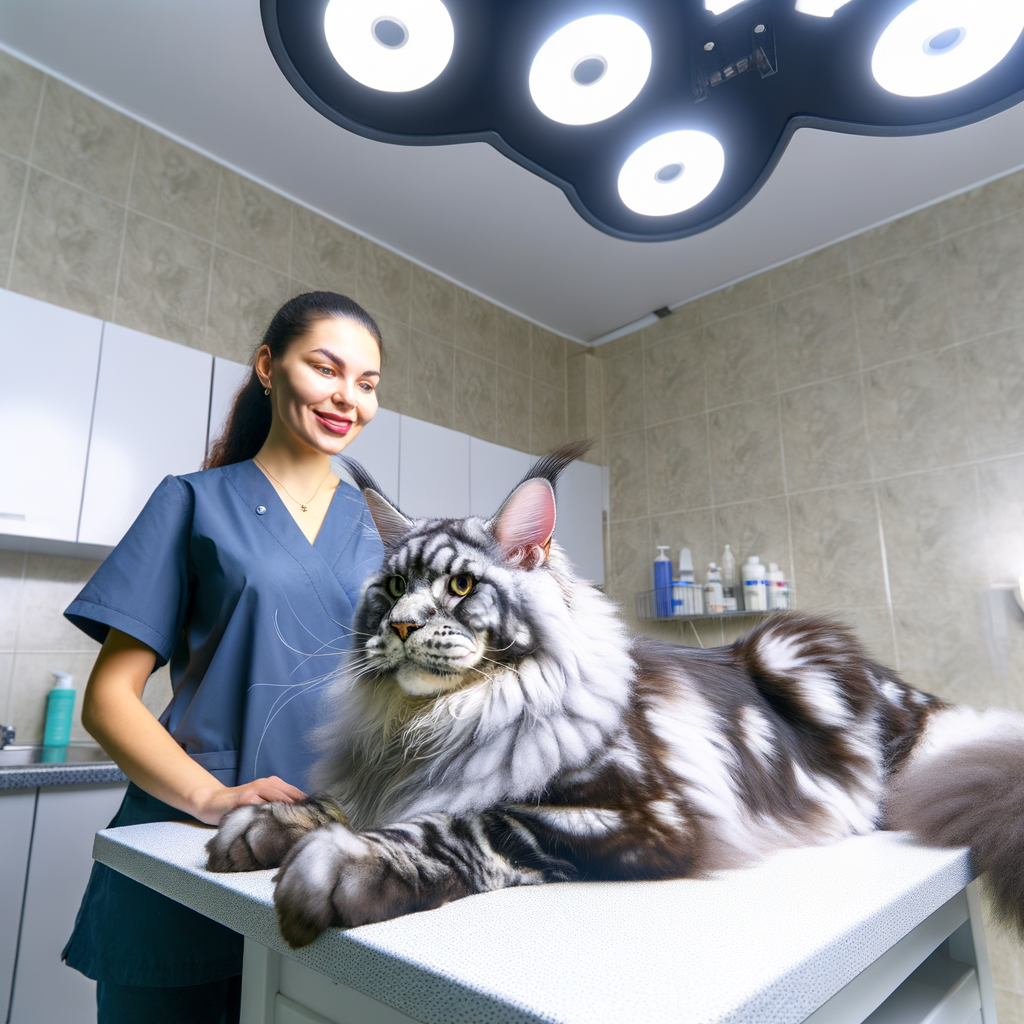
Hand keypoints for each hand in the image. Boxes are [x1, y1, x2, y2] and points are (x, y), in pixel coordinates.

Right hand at [190, 776, 305, 825]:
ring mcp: (255, 790)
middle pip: (291, 795)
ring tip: (301, 825)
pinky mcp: (244, 799)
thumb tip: (300, 819)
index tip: (319, 818)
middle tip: (313, 824)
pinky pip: (261, 807)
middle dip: (302, 810)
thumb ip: (277, 806)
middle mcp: (266, 783)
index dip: (308, 805)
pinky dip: (270, 815)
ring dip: (290, 812)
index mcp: (273, 783)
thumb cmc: (240, 806)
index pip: (296, 793)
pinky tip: (277, 826)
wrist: (213, 802)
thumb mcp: (261, 803)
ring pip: (279, 799)